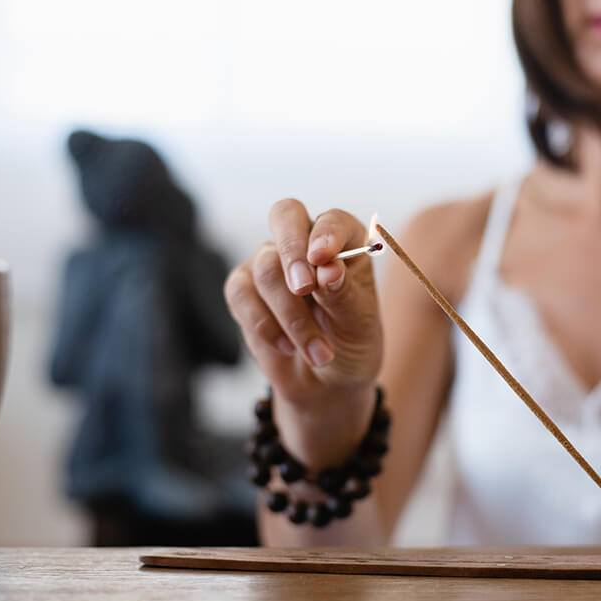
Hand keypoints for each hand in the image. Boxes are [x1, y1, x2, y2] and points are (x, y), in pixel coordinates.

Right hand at [223, 200, 382, 406]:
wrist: (327, 383)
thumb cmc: (351, 343)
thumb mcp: (359, 325)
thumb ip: (344, 294)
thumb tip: (327, 269)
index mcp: (345, 243)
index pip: (332, 220)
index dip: (326, 234)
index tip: (323, 258)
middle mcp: (305, 243)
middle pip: (285, 216)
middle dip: (293, 251)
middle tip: (304, 288)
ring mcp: (270, 262)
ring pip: (266, 268)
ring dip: (291, 316)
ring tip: (318, 352)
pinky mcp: (243, 289)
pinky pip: (240, 294)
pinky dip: (264, 325)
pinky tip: (287, 347)